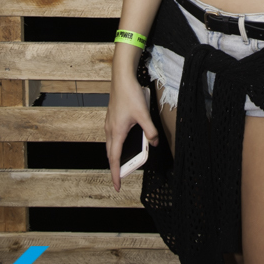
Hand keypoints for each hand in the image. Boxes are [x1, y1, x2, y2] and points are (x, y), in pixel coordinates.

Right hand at [105, 74, 158, 191]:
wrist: (122, 78)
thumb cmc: (130, 95)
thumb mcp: (144, 115)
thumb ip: (150, 131)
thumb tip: (154, 143)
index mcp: (116, 132)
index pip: (115, 159)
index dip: (116, 174)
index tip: (117, 185)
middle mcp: (110, 130)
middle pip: (111, 154)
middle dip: (115, 167)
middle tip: (120, 177)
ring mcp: (109, 123)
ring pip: (111, 145)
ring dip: (116, 155)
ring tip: (124, 163)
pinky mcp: (112, 118)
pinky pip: (112, 136)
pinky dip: (116, 145)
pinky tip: (125, 142)